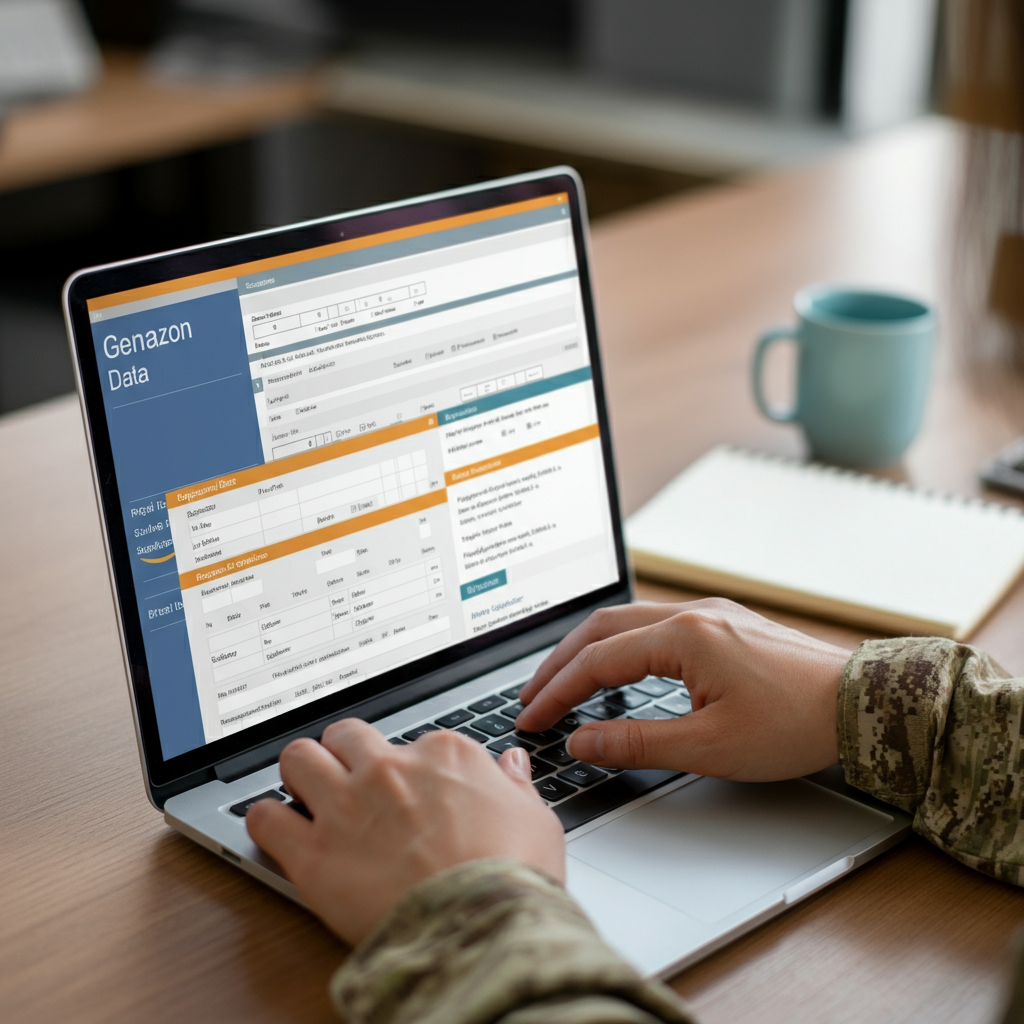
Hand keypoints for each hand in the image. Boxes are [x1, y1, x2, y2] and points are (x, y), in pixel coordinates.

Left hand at [246, 720, 564, 945]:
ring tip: (307, 793)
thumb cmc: (514, 877)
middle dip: (345, 753)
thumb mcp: (536, 820)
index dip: (410, 768)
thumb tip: (512, 766)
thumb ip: (516, 787)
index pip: (413, 741)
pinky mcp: (312, 852)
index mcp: (445, 755)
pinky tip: (279, 830)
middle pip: (346, 736)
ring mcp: (347, 805)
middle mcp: (389, 769)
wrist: (481, 928)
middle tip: (350, 780)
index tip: (413, 790)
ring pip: (298, 758)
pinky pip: (264, 817)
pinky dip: (266, 821)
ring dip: (300, 772)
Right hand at [516, 598, 848, 781]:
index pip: (597, 662)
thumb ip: (636, 742)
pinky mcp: (723, 622)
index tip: (532, 718)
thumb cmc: (795, 724)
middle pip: (602, 628)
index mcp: (683, 637)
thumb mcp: (710, 746)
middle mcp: (691, 613)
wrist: (863, 702)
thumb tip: (583, 740)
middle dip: (560, 663)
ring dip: (589, 650)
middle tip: (533, 697)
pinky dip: (620, 645)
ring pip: (627, 620)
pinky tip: (617, 668)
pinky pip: (653, 623)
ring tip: (564, 682)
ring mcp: (708, 613)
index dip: (557, 692)